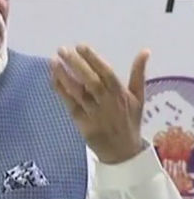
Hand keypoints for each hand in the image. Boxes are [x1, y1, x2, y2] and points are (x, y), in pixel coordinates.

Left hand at [50, 45, 149, 163]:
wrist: (122, 152)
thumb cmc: (129, 120)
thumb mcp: (138, 97)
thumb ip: (138, 74)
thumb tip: (145, 51)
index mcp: (120, 94)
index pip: (106, 72)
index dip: (93, 59)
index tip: (80, 46)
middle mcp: (107, 102)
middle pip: (90, 80)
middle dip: (76, 64)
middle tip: (62, 49)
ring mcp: (93, 112)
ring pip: (77, 92)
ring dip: (64, 76)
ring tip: (53, 61)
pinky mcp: (81, 122)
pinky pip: (68, 103)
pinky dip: (60, 90)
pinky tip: (53, 78)